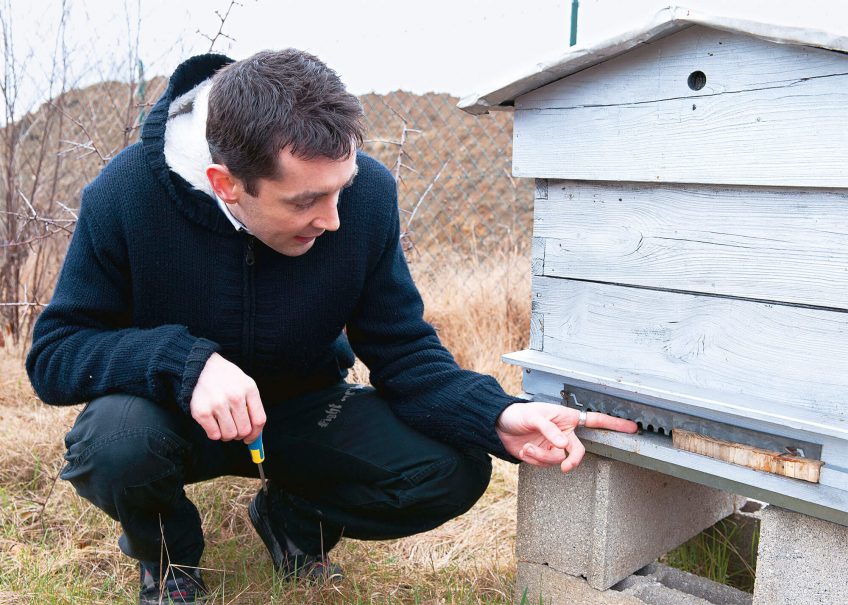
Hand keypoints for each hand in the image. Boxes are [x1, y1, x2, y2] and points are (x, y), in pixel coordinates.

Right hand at [189, 352, 265, 442]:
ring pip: (229, 435)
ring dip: (227, 435)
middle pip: (244, 430)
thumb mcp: (245, 383)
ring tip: (223, 425)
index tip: (250, 438)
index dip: (256, 434)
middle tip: (234, 430)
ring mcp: (218, 404)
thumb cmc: (226, 378)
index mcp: (249, 388)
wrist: (201, 367)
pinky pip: (214, 435)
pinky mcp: (202, 412)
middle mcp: (235, 396)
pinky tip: (213, 423)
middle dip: (240, 435)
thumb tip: (254, 433)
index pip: (259, 420)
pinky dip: (214, 433)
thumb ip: (252, 405)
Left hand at [496, 402, 636, 472]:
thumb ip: (550, 429)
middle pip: (578, 451)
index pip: (596, 421)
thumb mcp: (534, 416)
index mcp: (567, 418)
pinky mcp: (544, 456)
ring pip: (558, 460)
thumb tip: (563, 445)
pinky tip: (525, 450)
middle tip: (565, 466)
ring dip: (542, 456)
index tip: (633, 427)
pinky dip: (534, 459)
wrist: (499, 426)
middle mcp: (564, 433)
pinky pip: (545, 465)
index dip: (615, 425)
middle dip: (572, 460)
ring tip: (527, 447)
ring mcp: (555, 446)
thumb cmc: (519, 413)